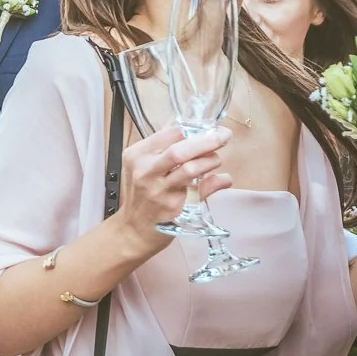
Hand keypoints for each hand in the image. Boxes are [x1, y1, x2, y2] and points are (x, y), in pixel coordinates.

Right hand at [113, 125, 232, 259]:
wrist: (133, 229)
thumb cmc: (141, 195)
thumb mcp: (143, 166)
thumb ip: (164, 147)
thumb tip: (189, 126)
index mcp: (137, 155)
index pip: (169, 133)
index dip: (194, 127)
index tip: (210, 126)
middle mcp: (146, 171)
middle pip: (179, 150)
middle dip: (207, 141)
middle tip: (222, 136)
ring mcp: (159, 190)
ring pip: (191, 169)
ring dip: (211, 160)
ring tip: (216, 159)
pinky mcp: (173, 207)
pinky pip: (200, 190)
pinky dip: (216, 182)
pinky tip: (223, 179)